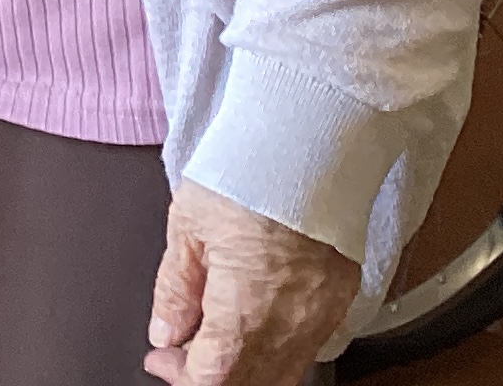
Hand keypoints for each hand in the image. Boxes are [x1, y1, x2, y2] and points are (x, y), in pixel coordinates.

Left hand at [144, 180, 359, 385]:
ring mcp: (320, 316)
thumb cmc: (250, 171)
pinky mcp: (339, 302)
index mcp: (245, 308)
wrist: (309, 141)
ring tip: (213, 332)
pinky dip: (274, 349)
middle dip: (210, 375)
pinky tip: (252, 323)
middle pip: (249, 383)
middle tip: (182, 349)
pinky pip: (305, 348)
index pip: (212, 380)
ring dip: (244, 366)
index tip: (163, 358)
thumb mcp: (189, 225)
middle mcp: (289, 324)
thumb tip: (165, 330)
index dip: (181, 377)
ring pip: (280, 372)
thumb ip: (175, 288)